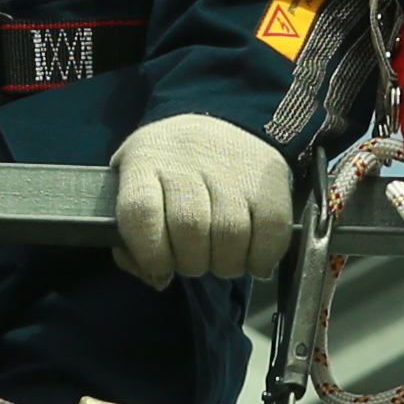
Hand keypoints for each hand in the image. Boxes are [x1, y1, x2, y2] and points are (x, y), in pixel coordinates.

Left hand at [109, 111, 294, 284]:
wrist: (222, 125)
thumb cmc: (168, 171)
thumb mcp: (134, 187)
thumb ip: (131, 238)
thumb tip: (157, 278)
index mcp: (144, 161)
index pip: (140, 211)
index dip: (150, 253)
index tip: (161, 270)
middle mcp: (187, 159)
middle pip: (190, 228)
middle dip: (192, 263)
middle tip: (195, 263)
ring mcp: (231, 168)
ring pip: (230, 234)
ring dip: (226, 265)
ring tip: (222, 262)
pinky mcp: (269, 177)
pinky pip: (271, 230)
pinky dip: (262, 257)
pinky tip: (253, 262)